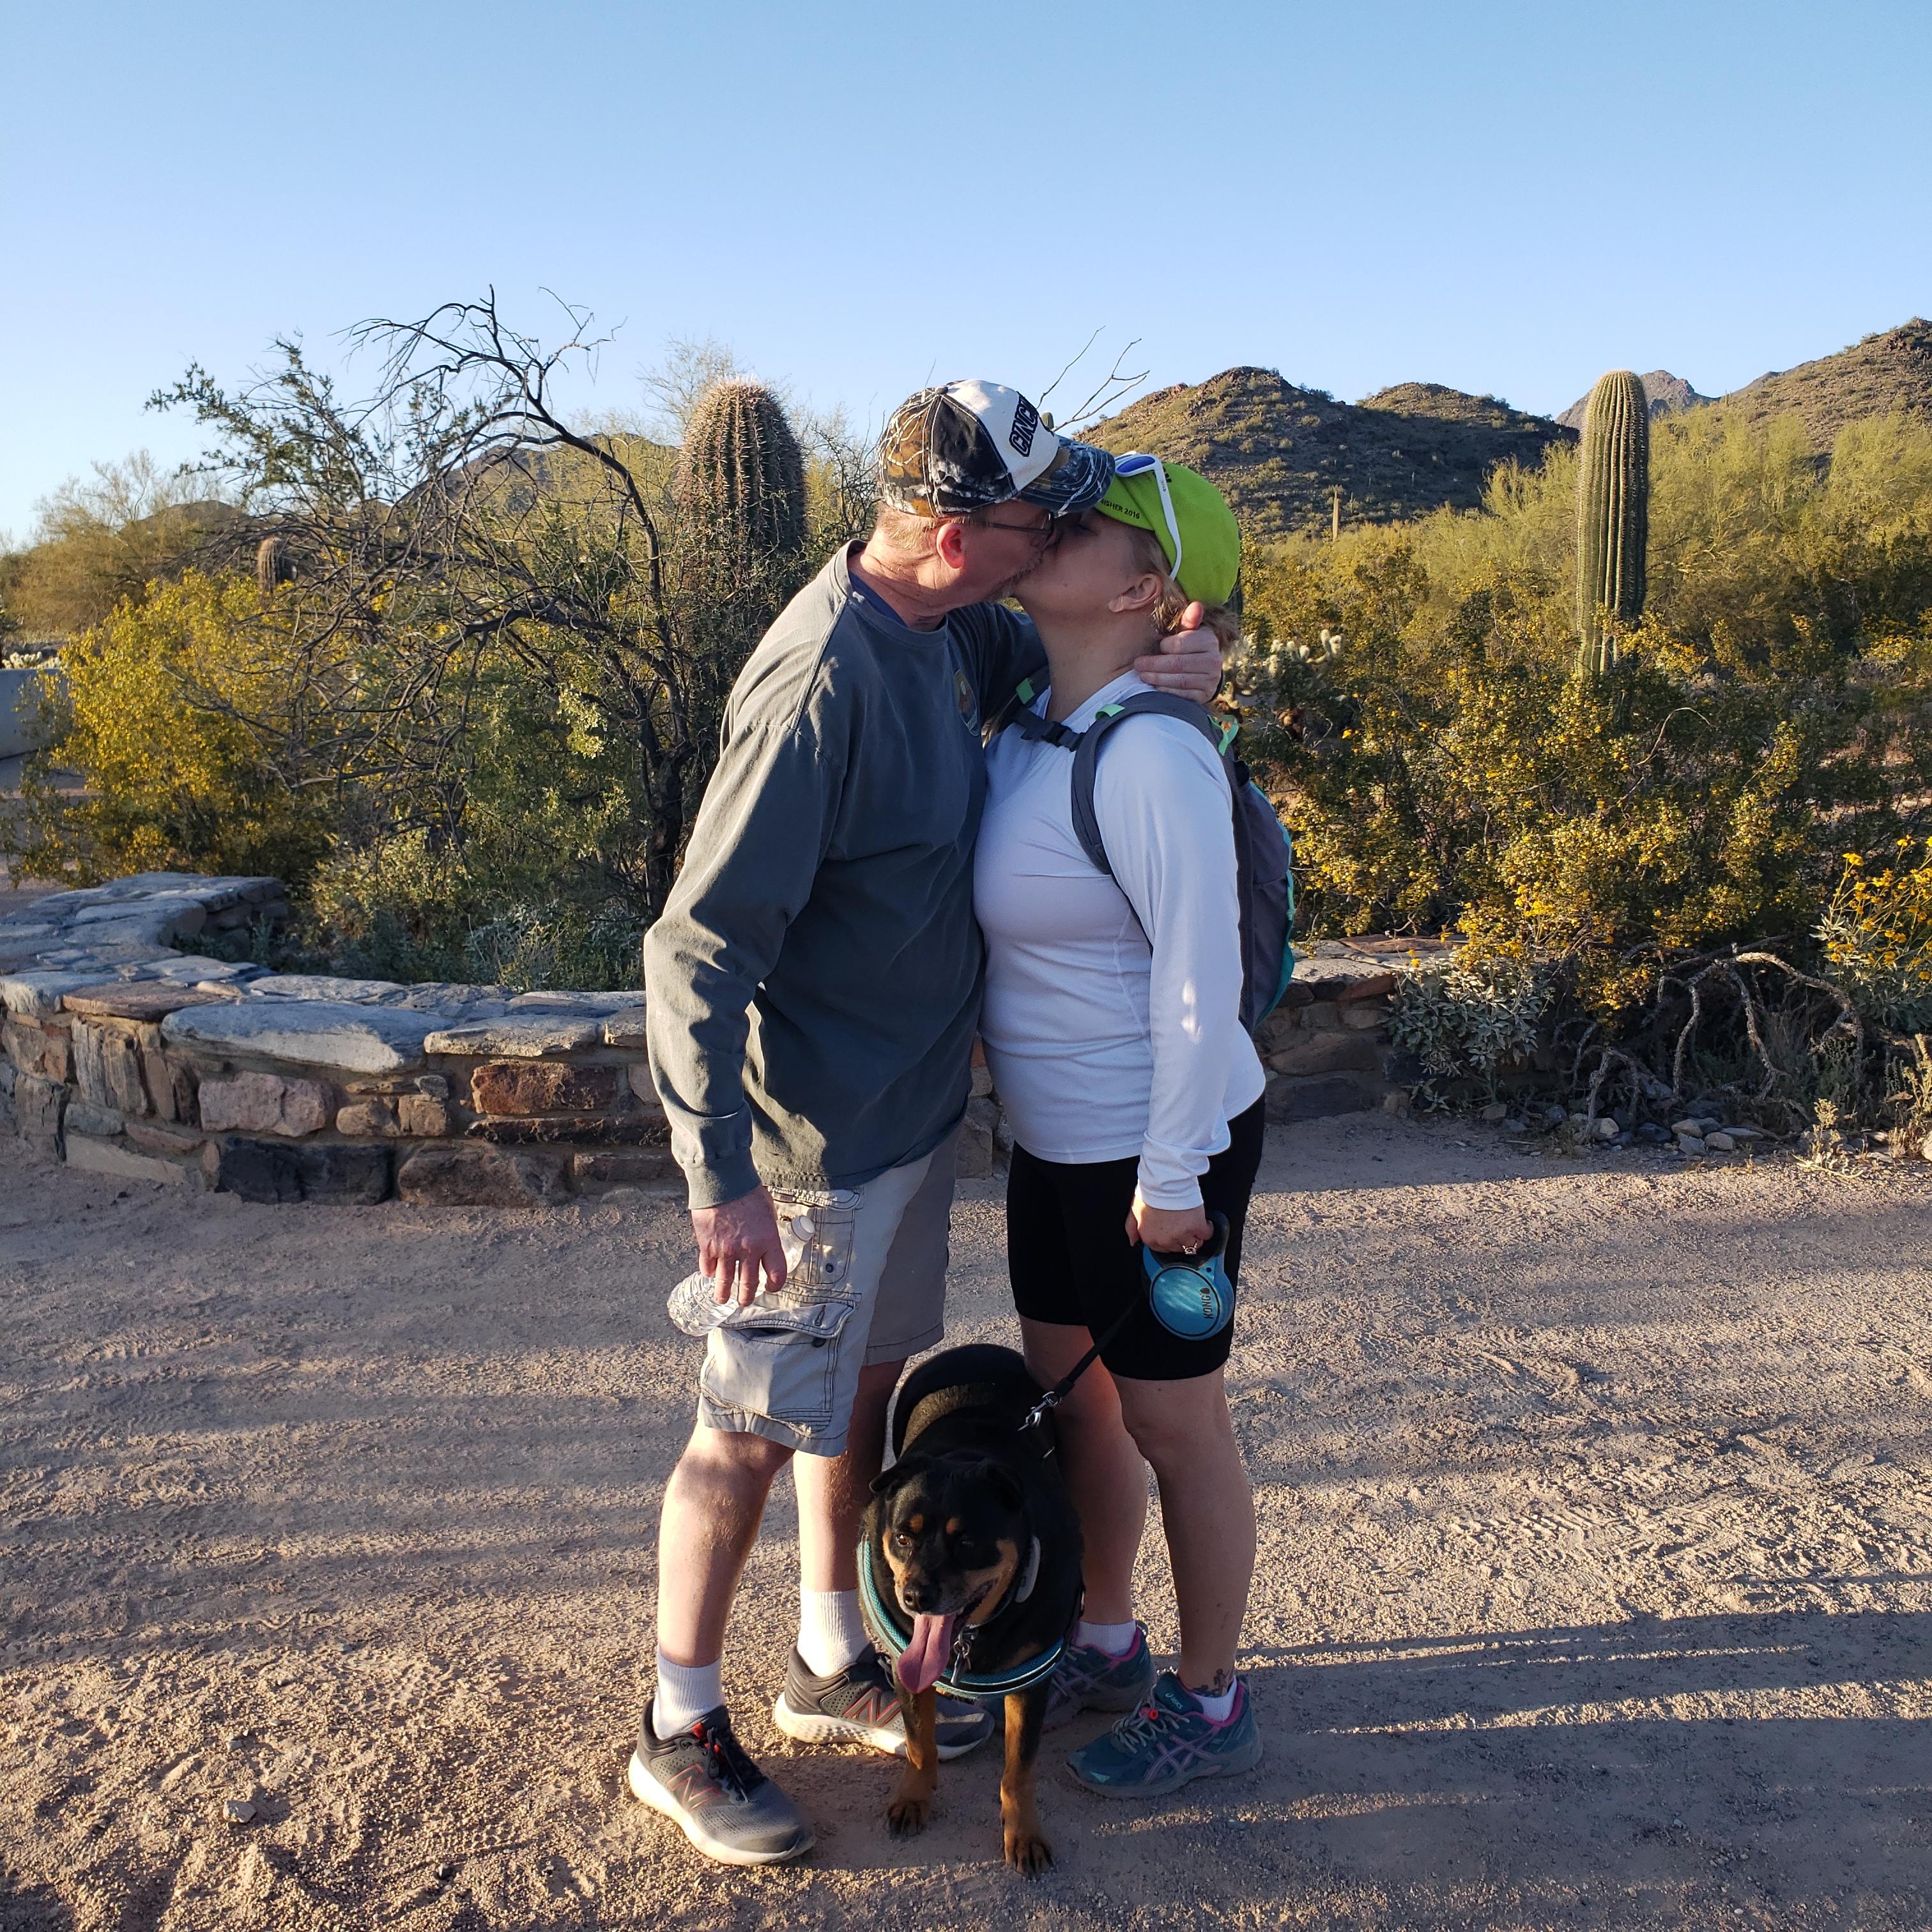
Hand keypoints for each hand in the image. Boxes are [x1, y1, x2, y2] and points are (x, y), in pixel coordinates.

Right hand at [692, 1186, 787, 1304]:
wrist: (723, 1181)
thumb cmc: (748, 1192)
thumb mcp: (768, 1211)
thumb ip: (767, 1231)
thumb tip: (765, 1242)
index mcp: (768, 1241)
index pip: (777, 1273)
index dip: (775, 1285)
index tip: (771, 1288)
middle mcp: (748, 1250)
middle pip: (749, 1284)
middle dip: (747, 1297)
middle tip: (744, 1301)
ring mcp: (726, 1251)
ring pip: (725, 1282)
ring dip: (724, 1294)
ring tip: (722, 1299)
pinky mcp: (707, 1246)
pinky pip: (708, 1267)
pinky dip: (710, 1273)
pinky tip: (711, 1274)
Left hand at [1125, 1191, 1211, 1253]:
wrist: (1166, 1181)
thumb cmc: (1151, 1193)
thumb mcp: (1134, 1211)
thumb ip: (1132, 1228)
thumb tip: (1133, 1241)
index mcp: (1150, 1237)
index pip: (1163, 1249)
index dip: (1169, 1239)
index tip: (1173, 1232)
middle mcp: (1165, 1240)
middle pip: (1178, 1248)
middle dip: (1181, 1238)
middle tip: (1182, 1225)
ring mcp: (1182, 1235)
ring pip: (1193, 1245)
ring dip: (1195, 1236)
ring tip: (1194, 1224)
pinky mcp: (1196, 1227)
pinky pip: (1206, 1235)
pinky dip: (1207, 1228)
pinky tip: (1203, 1221)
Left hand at [1132, 601, 1222, 704]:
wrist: (1204, 672)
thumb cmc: (1190, 647)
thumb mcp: (1189, 632)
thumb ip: (1188, 620)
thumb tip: (1196, 605)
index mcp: (1209, 640)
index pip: (1180, 644)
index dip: (1164, 646)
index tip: (1155, 646)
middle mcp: (1214, 660)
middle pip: (1178, 663)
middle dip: (1154, 664)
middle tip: (1137, 664)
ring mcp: (1211, 679)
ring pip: (1179, 680)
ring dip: (1157, 678)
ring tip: (1142, 675)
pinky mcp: (1205, 695)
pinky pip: (1182, 694)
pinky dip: (1166, 690)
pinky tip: (1155, 686)